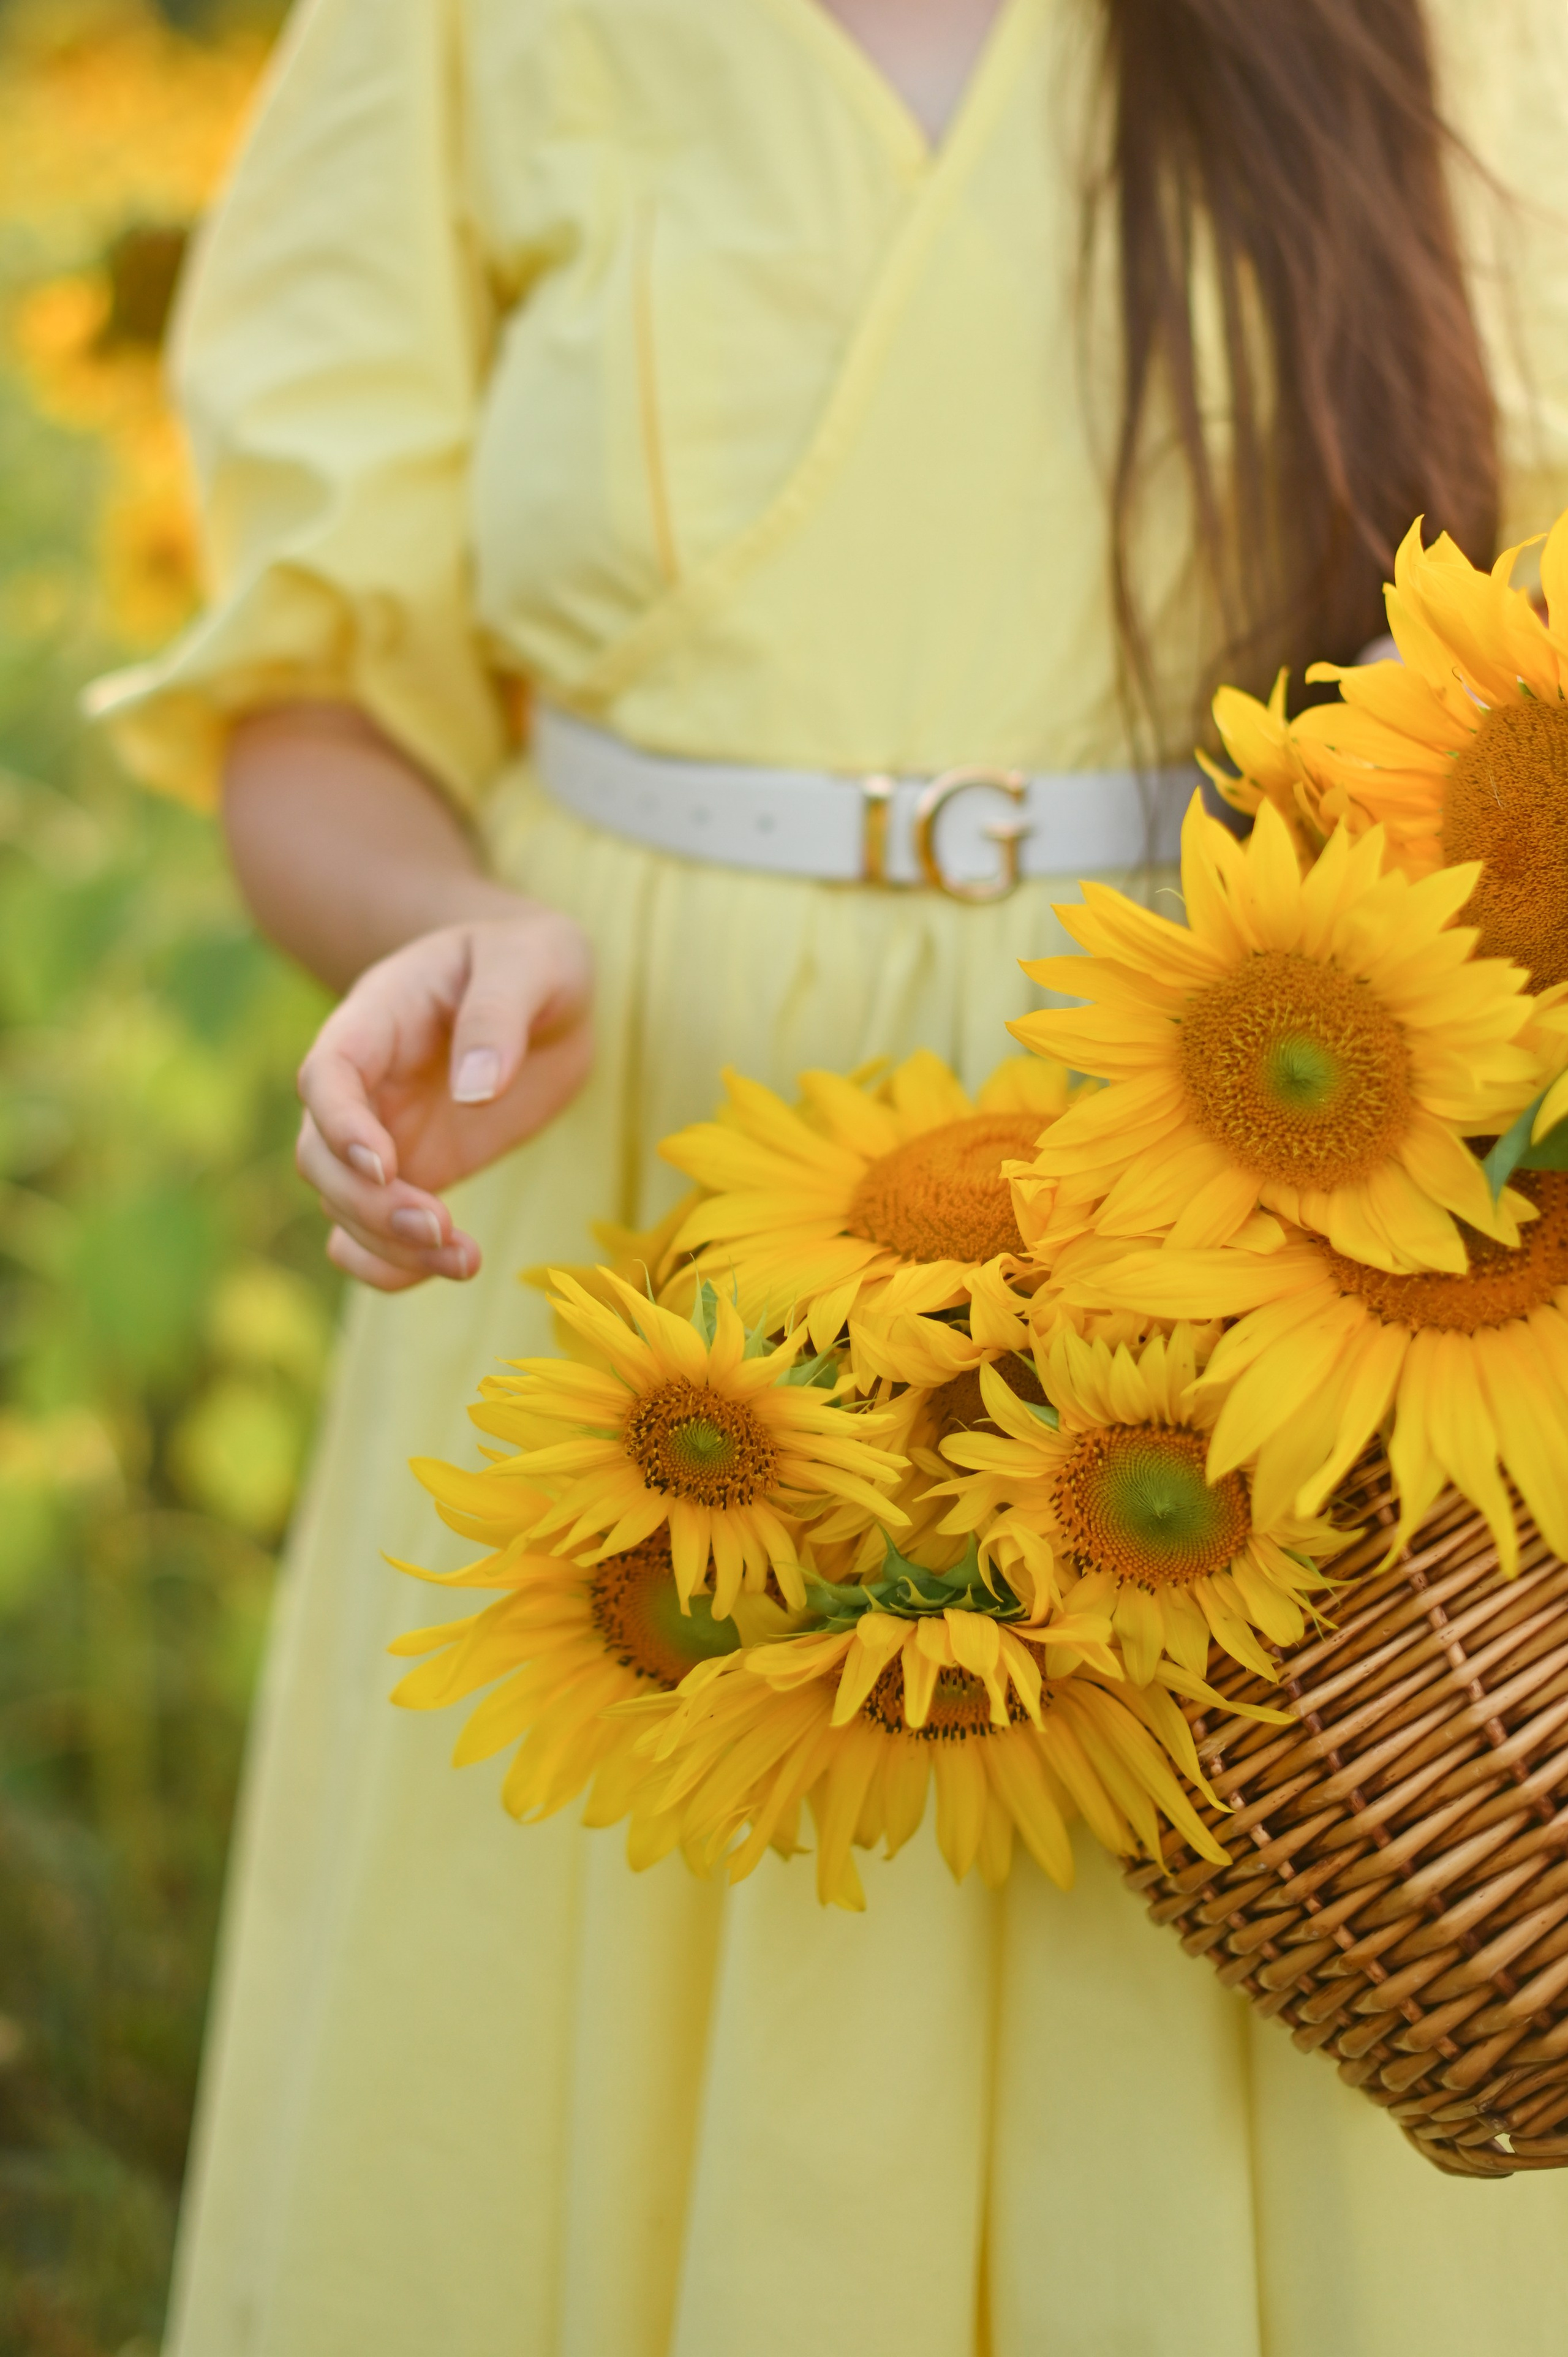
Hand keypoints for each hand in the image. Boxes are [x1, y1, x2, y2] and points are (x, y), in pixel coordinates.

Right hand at [295, 903, 592, 1290]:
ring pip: (343, 1205)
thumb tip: (477, 1087)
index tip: (383, 1165)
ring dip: (388, 1243)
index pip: (327, 1074)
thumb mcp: (532, 961)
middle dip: (368, 1203)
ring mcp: (384, 1134)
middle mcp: (365, 1084)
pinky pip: (374, 1233)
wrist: (541, 990)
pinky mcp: (415, 1173)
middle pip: (320, 1156)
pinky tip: (445, 1270)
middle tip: (439, 1228)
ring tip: (464, 1261)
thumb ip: (500, 1014)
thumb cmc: (528, 960)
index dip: (340, 1124)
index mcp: (377, 1019)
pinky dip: (393, 1265)